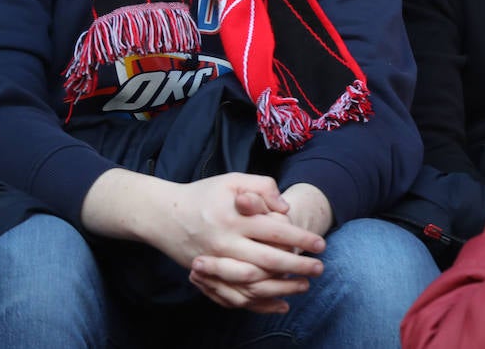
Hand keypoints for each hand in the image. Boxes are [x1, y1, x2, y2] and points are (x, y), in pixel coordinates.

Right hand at [180, 177, 327, 313]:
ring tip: (304, 285)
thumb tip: (285, 209)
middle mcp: (225, 244)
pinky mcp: (208, 278)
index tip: (320, 245)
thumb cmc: (204, 195)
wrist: (164, 216)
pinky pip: (236, 297)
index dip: (301, 239)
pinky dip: (259, 304)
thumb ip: (263, 187)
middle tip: (319, 269)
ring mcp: (216, 264)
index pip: (275, 232)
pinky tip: (280, 303)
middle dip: (297, 267)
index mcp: (235, 219)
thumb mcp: (233, 180)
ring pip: (254, 284)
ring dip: (282, 288)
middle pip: (268, 261)